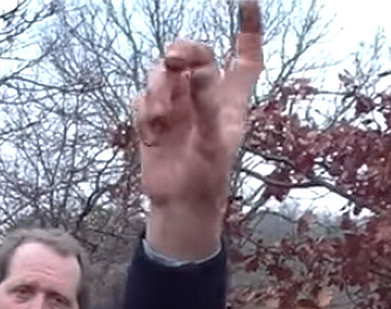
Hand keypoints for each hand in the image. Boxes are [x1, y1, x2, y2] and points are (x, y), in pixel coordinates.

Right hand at [135, 1, 262, 255]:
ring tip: (162, 115)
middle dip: (185, 50)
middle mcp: (205, 97)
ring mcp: (178, 106)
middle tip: (174, 58)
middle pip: (195, 55)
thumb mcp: (214, 141)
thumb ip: (206, 102)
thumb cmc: (208, 179)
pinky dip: (144, 111)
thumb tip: (196, 68)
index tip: (247, 2)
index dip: (249, 30)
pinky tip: (151, 134)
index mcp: (231, 100)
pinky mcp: (153, 118)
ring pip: (162, 72)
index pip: (246, 57)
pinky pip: (142, 97)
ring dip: (159, 86)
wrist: (180, 206)